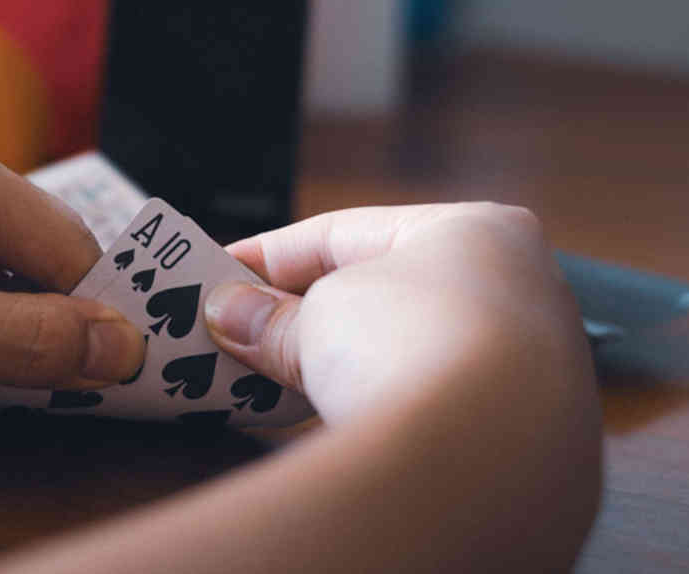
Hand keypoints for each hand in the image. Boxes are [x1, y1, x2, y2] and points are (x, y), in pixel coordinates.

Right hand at [0, 204, 601, 573]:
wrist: (490, 452)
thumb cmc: (412, 342)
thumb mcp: (322, 309)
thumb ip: (266, 311)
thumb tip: (220, 313)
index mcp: (473, 236)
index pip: (337, 237)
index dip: (251, 258)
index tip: (188, 280)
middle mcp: (500, 300)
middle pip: (355, 303)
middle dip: (273, 322)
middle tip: (198, 339)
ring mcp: (501, 377)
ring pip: (370, 364)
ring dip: (298, 376)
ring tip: (222, 390)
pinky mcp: (491, 446)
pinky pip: (393, 413)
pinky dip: (336, 418)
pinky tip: (284, 437)